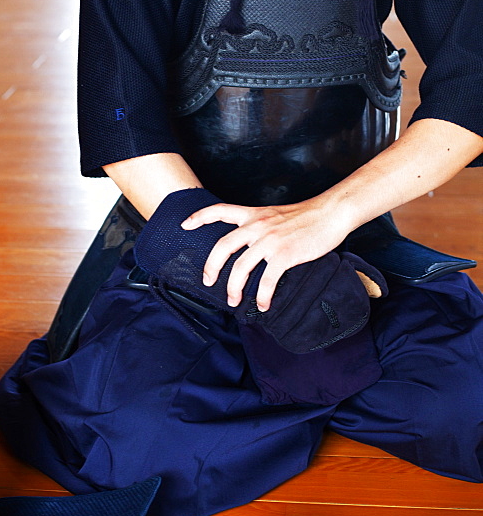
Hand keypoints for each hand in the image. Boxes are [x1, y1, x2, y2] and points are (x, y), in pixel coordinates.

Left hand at [181, 198, 353, 310]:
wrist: (331, 213)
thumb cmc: (307, 216)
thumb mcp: (276, 215)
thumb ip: (261, 226)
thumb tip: (252, 247)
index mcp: (253, 215)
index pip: (220, 211)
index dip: (200, 216)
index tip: (185, 224)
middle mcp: (257, 226)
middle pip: (222, 246)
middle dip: (211, 267)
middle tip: (208, 281)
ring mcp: (269, 241)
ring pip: (241, 268)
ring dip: (234, 288)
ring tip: (234, 301)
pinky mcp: (284, 255)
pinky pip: (267, 281)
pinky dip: (263, 296)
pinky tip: (263, 304)